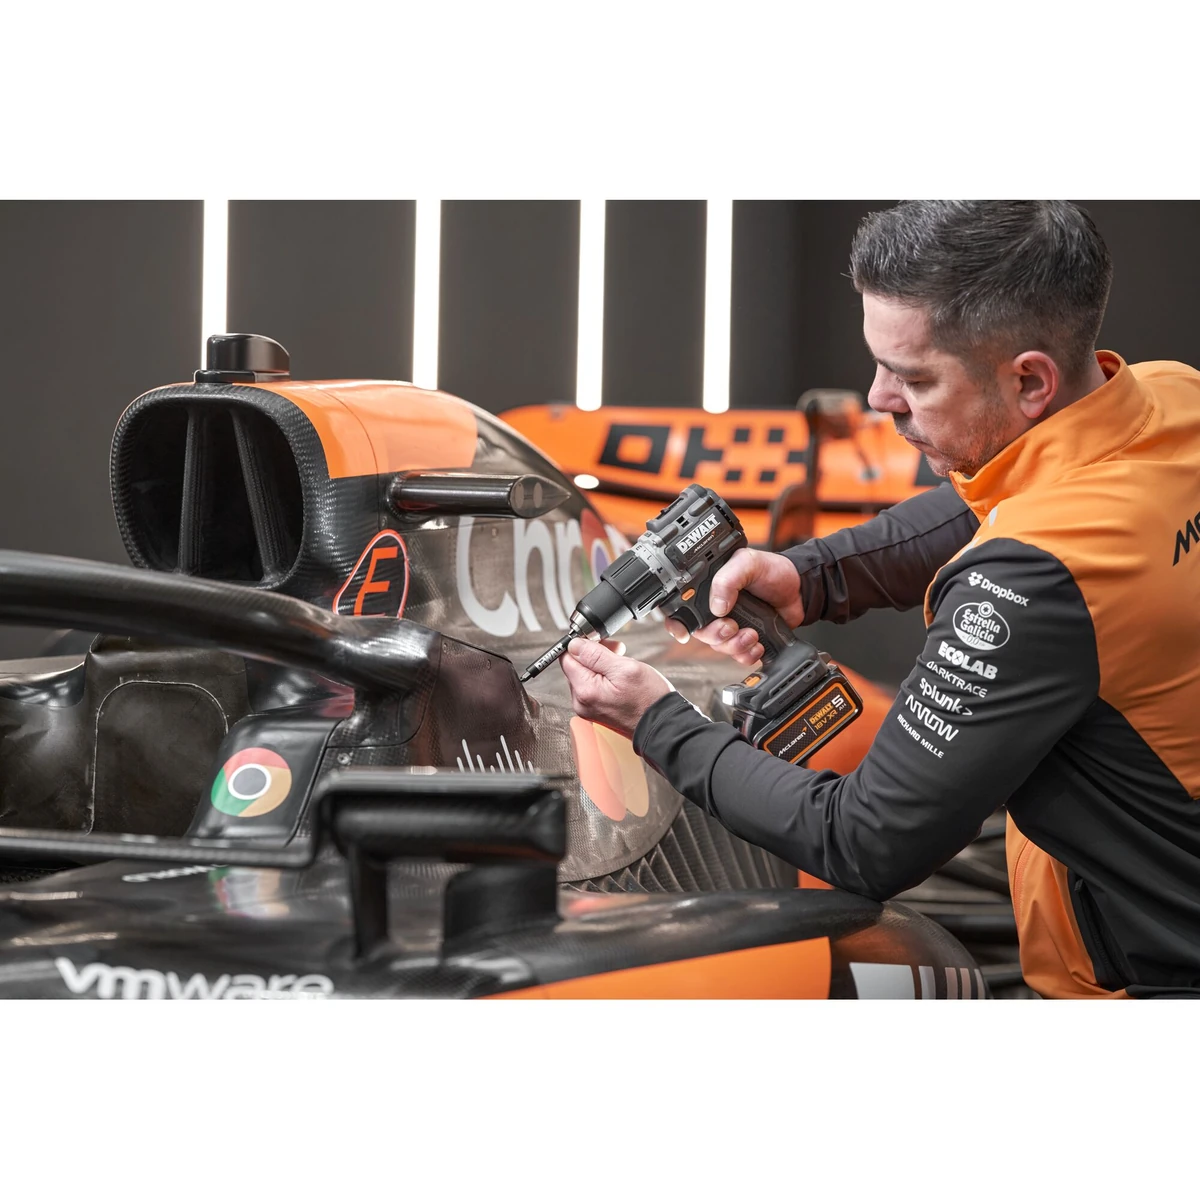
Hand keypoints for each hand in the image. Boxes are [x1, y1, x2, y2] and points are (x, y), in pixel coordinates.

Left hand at [559, 638, 672, 739]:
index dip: (584, 645)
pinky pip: (594, 686)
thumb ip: (595, 655)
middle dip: (594, 655)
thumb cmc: (649, 700)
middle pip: (576, 666)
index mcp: (585, 691)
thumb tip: (574, 645)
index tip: (601, 642)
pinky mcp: (596, 710)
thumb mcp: (625, 668)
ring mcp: (588, 708)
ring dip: (601, 665)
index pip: (567, 658)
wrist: (662, 725)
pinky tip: (620, 678)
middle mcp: (582, 702)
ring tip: (622, 666)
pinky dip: (605, 678)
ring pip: (585, 675)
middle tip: (617, 652)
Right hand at [663, 548, 802, 667]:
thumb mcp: (747, 562)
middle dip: (716, 635)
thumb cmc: (773, 570)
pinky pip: (737, 656)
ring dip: (735, 645)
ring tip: (752, 634)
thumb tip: (717, 606)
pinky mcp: (746, 639)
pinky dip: (746, 654)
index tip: (684, 633)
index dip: (676, 623)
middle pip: (701, 633)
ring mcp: (731, 625)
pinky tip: (757, 644)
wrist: (800, 588)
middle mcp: (715, 609)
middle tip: (732, 627)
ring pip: (719, 647)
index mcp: (709, 589)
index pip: (681, 609)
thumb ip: (727, 579)